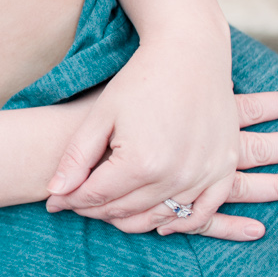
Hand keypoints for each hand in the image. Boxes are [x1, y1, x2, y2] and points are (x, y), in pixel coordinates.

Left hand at [44, 41, 277, 240]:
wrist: (191, 54)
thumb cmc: (140, 80)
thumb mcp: (100, 116)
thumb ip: (76, 158)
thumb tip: (54, 194)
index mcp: (141, 162)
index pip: (96, 197)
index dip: (71, 201)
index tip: (53, 202)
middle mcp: (176, 175)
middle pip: (125, 210)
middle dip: (94, 210)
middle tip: (76, 203)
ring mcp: (204, 175)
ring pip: (159, 217)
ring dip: (130, 219)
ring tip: (107, 209)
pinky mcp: (223, 170)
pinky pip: (201, 213)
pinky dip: (178, 222)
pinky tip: (157, 222)